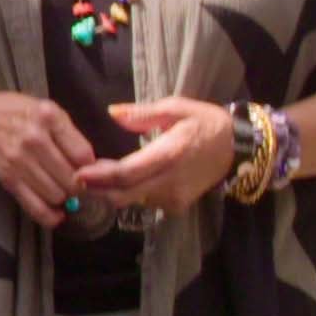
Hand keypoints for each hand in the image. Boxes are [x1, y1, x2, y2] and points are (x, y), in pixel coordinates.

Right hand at [0, 91, 97, 229]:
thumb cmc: (18, 112)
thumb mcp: (48, 110)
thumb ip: (70, 135)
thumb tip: (91, 168)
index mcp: (49, 117)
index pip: (83, 154)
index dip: (90, 167)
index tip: (86, 169)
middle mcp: (34, 139)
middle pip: (71, 178)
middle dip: (78, 185)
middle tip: (75, 183)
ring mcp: (19, 161)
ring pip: (56, 195)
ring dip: (63, 197)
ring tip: (60, 189)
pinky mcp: (8, 179)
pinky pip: (35, 207)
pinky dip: (50, 216)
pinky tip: (56, 214)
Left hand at [78, 96, 245, 211]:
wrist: (237, 148)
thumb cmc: (205, 122)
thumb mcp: (176, 108)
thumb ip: (142, 113)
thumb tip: (112, 112)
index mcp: (169, 154)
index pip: (127, 174)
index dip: (100, 177)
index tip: (78, 174)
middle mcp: (170, 182)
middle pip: (124, 195)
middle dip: (98, 190)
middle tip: (79, 178)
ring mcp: (174, 198)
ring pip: (133, 200)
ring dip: (113, 191)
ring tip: (100, 175)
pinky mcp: (177, 207)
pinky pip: (146, 203)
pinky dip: (132, 193)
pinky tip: (127, 180)